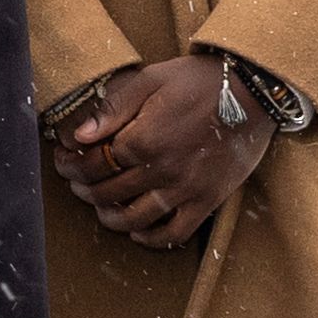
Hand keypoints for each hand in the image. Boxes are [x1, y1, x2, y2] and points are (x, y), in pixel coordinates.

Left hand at [54, 52, 274, 251]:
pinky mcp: (208, 200)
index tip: (63, 160)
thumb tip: (79, 135)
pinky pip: (175, 233)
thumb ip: (113, 107)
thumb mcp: (152, 79)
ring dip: (110, 217)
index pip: (94, 163)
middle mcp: (162, 170)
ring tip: (101, 208)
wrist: (254, 91)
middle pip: (109, 192)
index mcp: (144, 139)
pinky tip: (137, 230)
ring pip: (135, 218)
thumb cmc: (199, 80)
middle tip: (77, 183)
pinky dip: (151, 238)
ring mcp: (186, 189)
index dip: (72, 164)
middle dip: (85, 188)